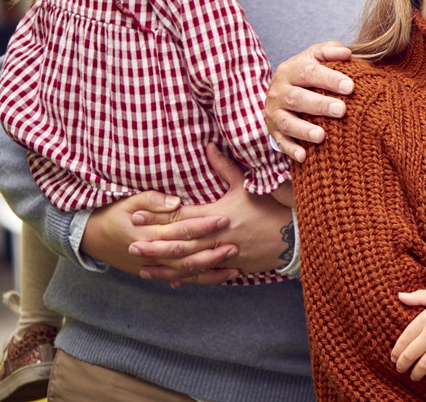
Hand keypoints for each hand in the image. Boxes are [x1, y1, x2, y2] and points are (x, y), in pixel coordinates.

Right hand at [81, 190, 233, 278]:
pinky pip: (180, 278)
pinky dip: (200, 279)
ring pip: (186, 271)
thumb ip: (153, 200)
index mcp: (149, 233)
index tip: (224, 218)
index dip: (203, 224)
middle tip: (236, 245)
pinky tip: (220, 278)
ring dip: (211, 270)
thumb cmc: (112, 213)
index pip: (181, 229)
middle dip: (212, 251)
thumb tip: (177, 201)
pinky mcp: (155, 271)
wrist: (90, 237)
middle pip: (187, 253)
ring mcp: (154, 265)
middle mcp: (153, 253)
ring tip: (235, 266)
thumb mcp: (129, 201)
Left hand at [128, 144, 293, 283]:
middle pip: (180, 242)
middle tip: (131, 244)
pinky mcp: (231, 266)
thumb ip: (224, 167)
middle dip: (154, 243)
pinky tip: (171, 280)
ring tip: (142, 266)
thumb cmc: (271, 206)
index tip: (137, 215)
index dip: (158, 216)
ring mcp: (223, 253)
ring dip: (164, 265)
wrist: (294, 233)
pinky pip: (205, 274)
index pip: (182, 216)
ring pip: (188, 262)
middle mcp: (217, 236)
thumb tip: (208, 146)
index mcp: (219, 214)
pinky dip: (187, 277)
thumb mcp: (247, 184)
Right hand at [265, 41, 353, 161]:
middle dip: (320, 105)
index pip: (308, 71)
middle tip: (342, 110)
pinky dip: (291, 150)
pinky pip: (281, 142)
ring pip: (287, 122)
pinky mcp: (273, 131)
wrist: (283, 89)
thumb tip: (347, 53)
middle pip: (297, 98)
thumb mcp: (316, 57)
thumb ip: (331, 51)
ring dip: (304, 130)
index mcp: (290, 69)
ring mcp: (274, 112)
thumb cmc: (308, 73)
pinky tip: (304, 157)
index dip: (329, 78)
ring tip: (322, 136)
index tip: (350, 86)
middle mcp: (279, 91)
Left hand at [392, 290, 425, 383]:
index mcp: (425, 318)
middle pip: (409, 355)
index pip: (403, 339)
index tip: (394, 357)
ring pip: (422, 366)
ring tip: (414, 376)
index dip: (396, 351)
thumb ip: (419, 297)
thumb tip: (399, 296)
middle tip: (400, 369)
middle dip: (401, 365)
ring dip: (415, 374)